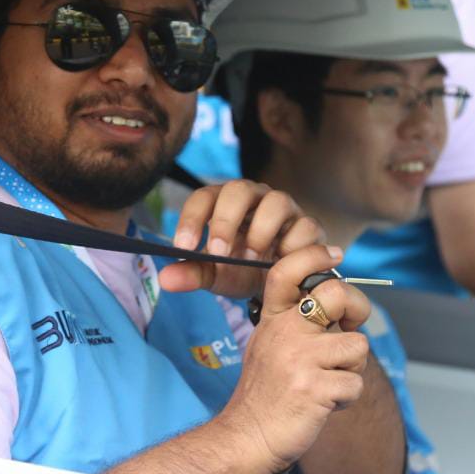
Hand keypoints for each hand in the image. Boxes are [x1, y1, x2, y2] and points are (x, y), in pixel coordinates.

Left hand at [161, 179, 324, 297]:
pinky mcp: (309, 225)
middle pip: (239, 189)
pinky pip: (305, 226)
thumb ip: (192, 274)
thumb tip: (165, 280)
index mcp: (225, 204)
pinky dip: (292, 246)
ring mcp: (285, 208)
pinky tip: (283, 264)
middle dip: (226, 220)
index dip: (192, 218)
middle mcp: (255, 198)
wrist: (281, 284)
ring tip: (253, 260)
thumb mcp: (215, 275)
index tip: (183, 247)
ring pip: (277, 201)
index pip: (204, 197)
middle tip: (219, 253)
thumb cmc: (242, 270)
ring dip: (261, 232)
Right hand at [216, 245, 371, 473]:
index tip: (335, 255)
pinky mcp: (315, 387)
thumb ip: (297, 323)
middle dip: (358, 309)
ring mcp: (300, 358)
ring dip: (351, 369)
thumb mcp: (270, 346)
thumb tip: (340, 303)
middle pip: (338, 294)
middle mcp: (285, 332)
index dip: (314, 255)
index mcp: (273, 319)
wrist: (248, 437)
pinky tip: (324, 404)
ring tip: (326, 383)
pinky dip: (347, 398)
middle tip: (349, 330)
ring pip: (357, 346)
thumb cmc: (266, 394)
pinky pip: (356, 383)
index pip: (288, 271)